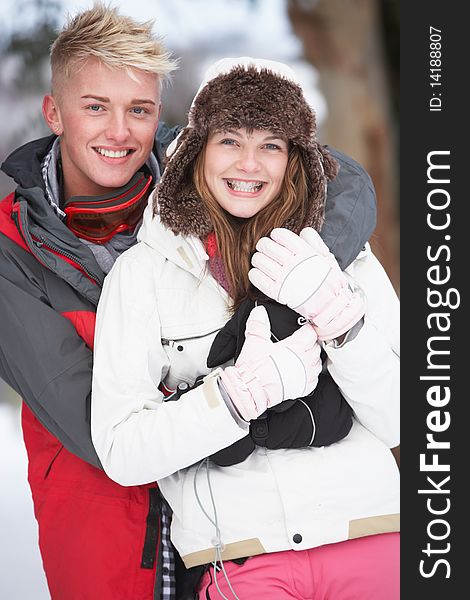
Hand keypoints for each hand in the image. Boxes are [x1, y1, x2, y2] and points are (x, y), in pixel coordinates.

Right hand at [218, 305, 320, 420]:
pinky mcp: (304, 388)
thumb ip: (258, 323)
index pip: (311, 332)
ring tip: (301, 356)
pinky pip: (315, 378)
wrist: (251, 390)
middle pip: (316, 346)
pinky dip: (310, 374)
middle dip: (309, 343)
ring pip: (318, 362)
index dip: (306, 329)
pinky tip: (301, 372)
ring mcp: (306, 375)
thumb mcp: (254, 340)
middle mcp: (305, 360)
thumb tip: (260, 312)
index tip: (302, 329)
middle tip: (299, 342)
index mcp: (296, 346)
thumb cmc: (254, 368)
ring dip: (312, 358)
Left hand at [248, 228, 364, 340]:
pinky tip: (258, 273)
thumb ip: (315, 242)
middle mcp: (293, 264)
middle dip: (264, 245)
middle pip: (266, 246)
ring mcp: (284, 278)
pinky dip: (254, 274)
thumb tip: (305, 231)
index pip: (281, 235)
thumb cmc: (329, 282)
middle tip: (266, 249)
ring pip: (258, 260)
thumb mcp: (328, 258)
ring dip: (257, 259)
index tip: (276, 238)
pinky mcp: (277, 292)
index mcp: (305, 253)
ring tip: (262, 261)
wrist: (329, 307)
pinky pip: (257, 278)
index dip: (276, 235)